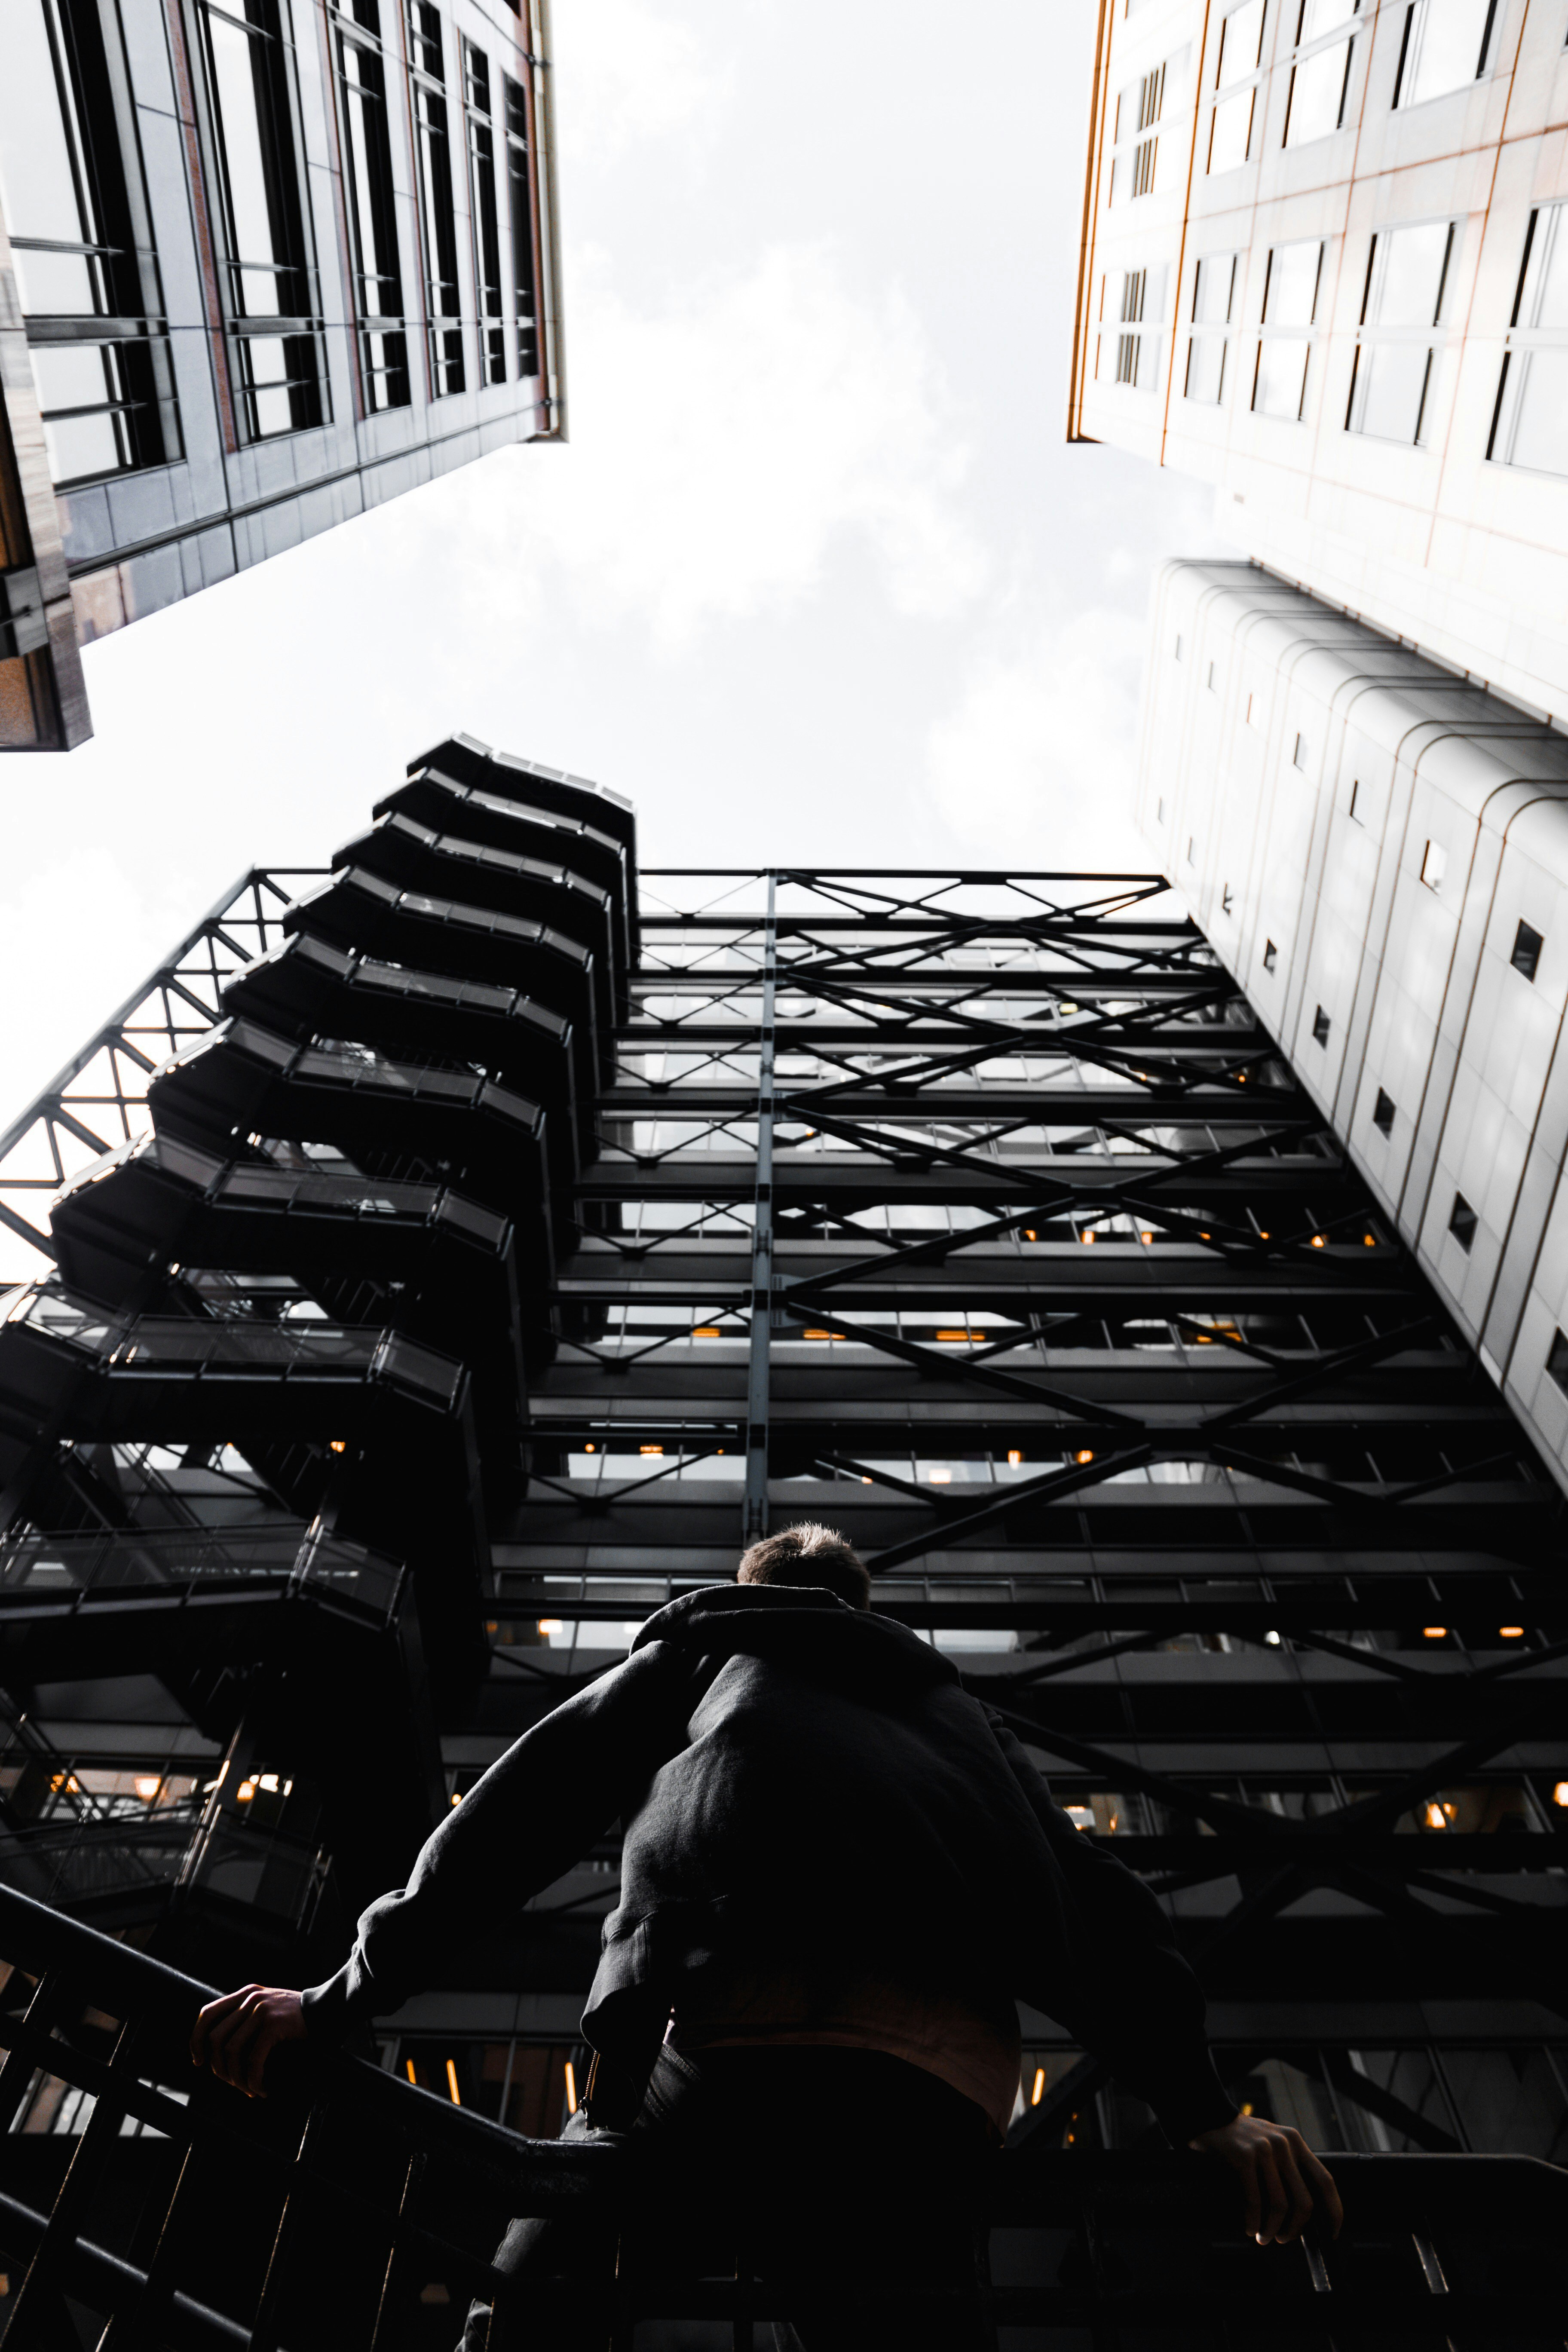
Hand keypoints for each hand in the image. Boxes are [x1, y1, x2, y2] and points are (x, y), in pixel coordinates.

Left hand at [190, 1984, 305, 2098]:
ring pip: (232, 2052)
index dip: (196, 2040)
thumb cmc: (297, 2016)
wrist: (328, 2008)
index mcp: (245, 1994)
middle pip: (216, 2038)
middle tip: (231, 2082)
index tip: (199, 2061)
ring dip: (237, 2079)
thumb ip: (247, 2017)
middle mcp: (250, 1999)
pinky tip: (262, 2089)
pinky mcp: (273, 2025)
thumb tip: (222, 2050)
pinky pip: (253, 2061)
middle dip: (219, 2068)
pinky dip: (254, 2080)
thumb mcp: (268, 2006)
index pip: (207, 2014)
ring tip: (249, 2089)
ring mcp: (261, 2011)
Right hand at [1190, 2111, 1342, 2245]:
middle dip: (1295, 2229)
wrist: (1209, 2117)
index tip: (1331, 2233)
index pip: (1325, 2181)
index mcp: (1295, 2142)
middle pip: (1304, 2201)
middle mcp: (1284, 2144)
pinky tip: (1249, 2227)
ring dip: (1272, 2229)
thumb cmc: (1243, 2140)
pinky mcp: (1243, 2156)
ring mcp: (1264, 2149)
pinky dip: (1253, 2221)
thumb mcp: (1273, 2144)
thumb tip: (1305, 2213)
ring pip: (1280, 2205)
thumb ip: (1290, 2168)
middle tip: (1284, 2238)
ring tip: (1263, 2236)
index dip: (1333, 2211)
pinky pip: (1255, 2200)